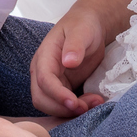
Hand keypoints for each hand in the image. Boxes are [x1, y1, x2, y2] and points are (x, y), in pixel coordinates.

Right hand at [29, 0, 123, 118]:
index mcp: (44, 56)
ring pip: (52, 106)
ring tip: (94, 103)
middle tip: (86, 107)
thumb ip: (75, 45)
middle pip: (42, 99)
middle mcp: (43, 71)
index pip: (43, 80)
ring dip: (71, 112)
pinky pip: (64, 106)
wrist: (89, 26)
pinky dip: (77, 110)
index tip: (74, 103)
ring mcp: (52, 81)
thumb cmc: (83, 25)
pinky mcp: (62, 88)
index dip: (57, 95)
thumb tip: (68, 62)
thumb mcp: (81, 30)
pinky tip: (93, 103)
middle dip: (62, 108)